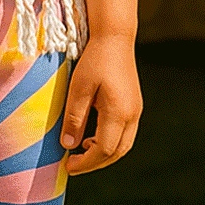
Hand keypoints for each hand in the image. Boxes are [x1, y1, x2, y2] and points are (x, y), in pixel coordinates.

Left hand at [60, 34, 141, 174]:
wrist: (115, 39)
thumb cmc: (94, 61)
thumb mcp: (78, 88)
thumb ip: (74, 117)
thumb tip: (68, 145)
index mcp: (119, 112)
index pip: (104, 150)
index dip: (86, 162)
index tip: (67, 166)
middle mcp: (132, 115)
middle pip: (116, 153)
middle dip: (95, 163)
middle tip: (73, 166)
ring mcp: (136, 111)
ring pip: (123, 146)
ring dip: (103, 155)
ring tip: (81, 153)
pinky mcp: (134, 106)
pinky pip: (125, 134)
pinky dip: (110, 143)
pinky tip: (92, 138)